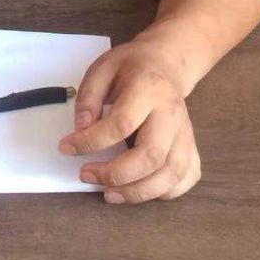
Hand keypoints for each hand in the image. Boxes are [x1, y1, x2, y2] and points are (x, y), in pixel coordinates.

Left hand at [58, 37, 200, 203]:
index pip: (121, 123)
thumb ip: (88, 97)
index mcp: (148, 89)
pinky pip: (186, 178)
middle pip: (151, 156)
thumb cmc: (130, 68)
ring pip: (170, 174)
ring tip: (109, 193)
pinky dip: (164, 192)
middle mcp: (172, 114)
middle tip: (87, 175)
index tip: (67, 147)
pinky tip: (141, 189)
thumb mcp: (102, 68)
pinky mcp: (192, 147)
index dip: (91, 141)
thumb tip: (81, 130)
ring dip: (138, 192)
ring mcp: (186, 133)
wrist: (165, 66)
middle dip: (116, 174)